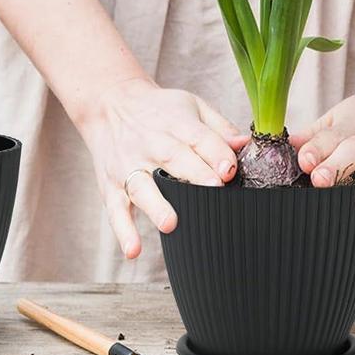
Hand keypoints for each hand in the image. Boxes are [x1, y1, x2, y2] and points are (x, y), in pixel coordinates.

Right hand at [77, 77, 248, 258]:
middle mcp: (150, 143)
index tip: (230, 170)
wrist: (109, 104)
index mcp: (175, 122)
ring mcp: (128, 166)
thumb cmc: (159, 111)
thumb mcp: (191, 106)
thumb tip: (245, 145)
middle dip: (194, 175)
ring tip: (170, 224)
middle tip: (214, 190)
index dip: (215, 153)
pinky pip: (115, 210)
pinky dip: (123, 231)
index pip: (198, 137)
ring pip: (141, 186)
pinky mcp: (111, 186)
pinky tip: (133, 250)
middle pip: (173, 159)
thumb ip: (219, 128)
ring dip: (156, 205)